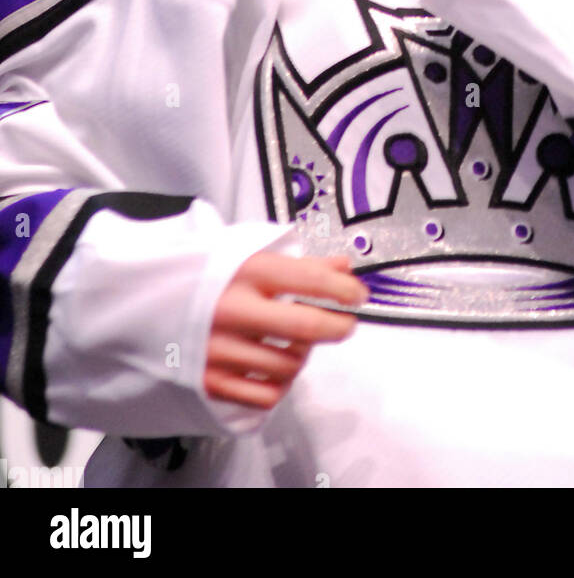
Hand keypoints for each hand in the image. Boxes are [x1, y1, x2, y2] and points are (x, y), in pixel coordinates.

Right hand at [203, 252, 368, 409]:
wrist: (138, 304)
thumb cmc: (198, 277)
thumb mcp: (245, 255)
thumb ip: (297, 263)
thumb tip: (342, 266)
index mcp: (244, 271)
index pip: (311, 279)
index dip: (345, 288)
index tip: (358, 294)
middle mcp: (233, 310)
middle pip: (306, 325)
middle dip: (338, 326)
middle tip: (345, 323)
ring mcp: (220, 348)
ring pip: (290, 363)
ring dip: (304, 354)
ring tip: (297, 342)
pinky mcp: (210, 381)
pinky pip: (267, 394)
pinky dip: (281, 384)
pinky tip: (275, 366)